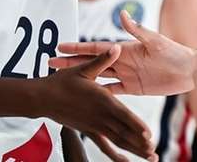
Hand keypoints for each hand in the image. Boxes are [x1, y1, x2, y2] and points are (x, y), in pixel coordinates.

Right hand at [39, 43, 157, 160]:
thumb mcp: (84, 68)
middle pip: (124, 132)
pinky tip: (125, 161)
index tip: (148, 135)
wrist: (43, 98)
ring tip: (149, 158)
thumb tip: (116, 46)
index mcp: (102, 100)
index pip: (123, 115)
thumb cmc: (62, 81)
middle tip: (154, 154)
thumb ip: (102, 59)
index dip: (136, 125)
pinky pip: (104, 145)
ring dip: (133, 149)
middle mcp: (100, 116)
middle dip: (140, 143)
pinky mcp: (89, 131)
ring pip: (117, 140)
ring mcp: (95, 125)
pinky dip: (115, 154)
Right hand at [50, 10, 196, 96]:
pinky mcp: (132, 88)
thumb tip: (122, 13)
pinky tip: (85, 97)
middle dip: (71, 63)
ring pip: (98, 76)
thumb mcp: (155, 40)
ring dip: (81, 77)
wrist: (189, 70)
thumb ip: (137, 30)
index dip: (78, 48)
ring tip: (63, 79)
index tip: (59, 47)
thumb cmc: (174, 51)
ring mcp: (126, 75)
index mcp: (125, 49)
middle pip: (92, 63)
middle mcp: (122, 61)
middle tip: (50, 65)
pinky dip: (99, 93)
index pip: (96, 49)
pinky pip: (112, 91)